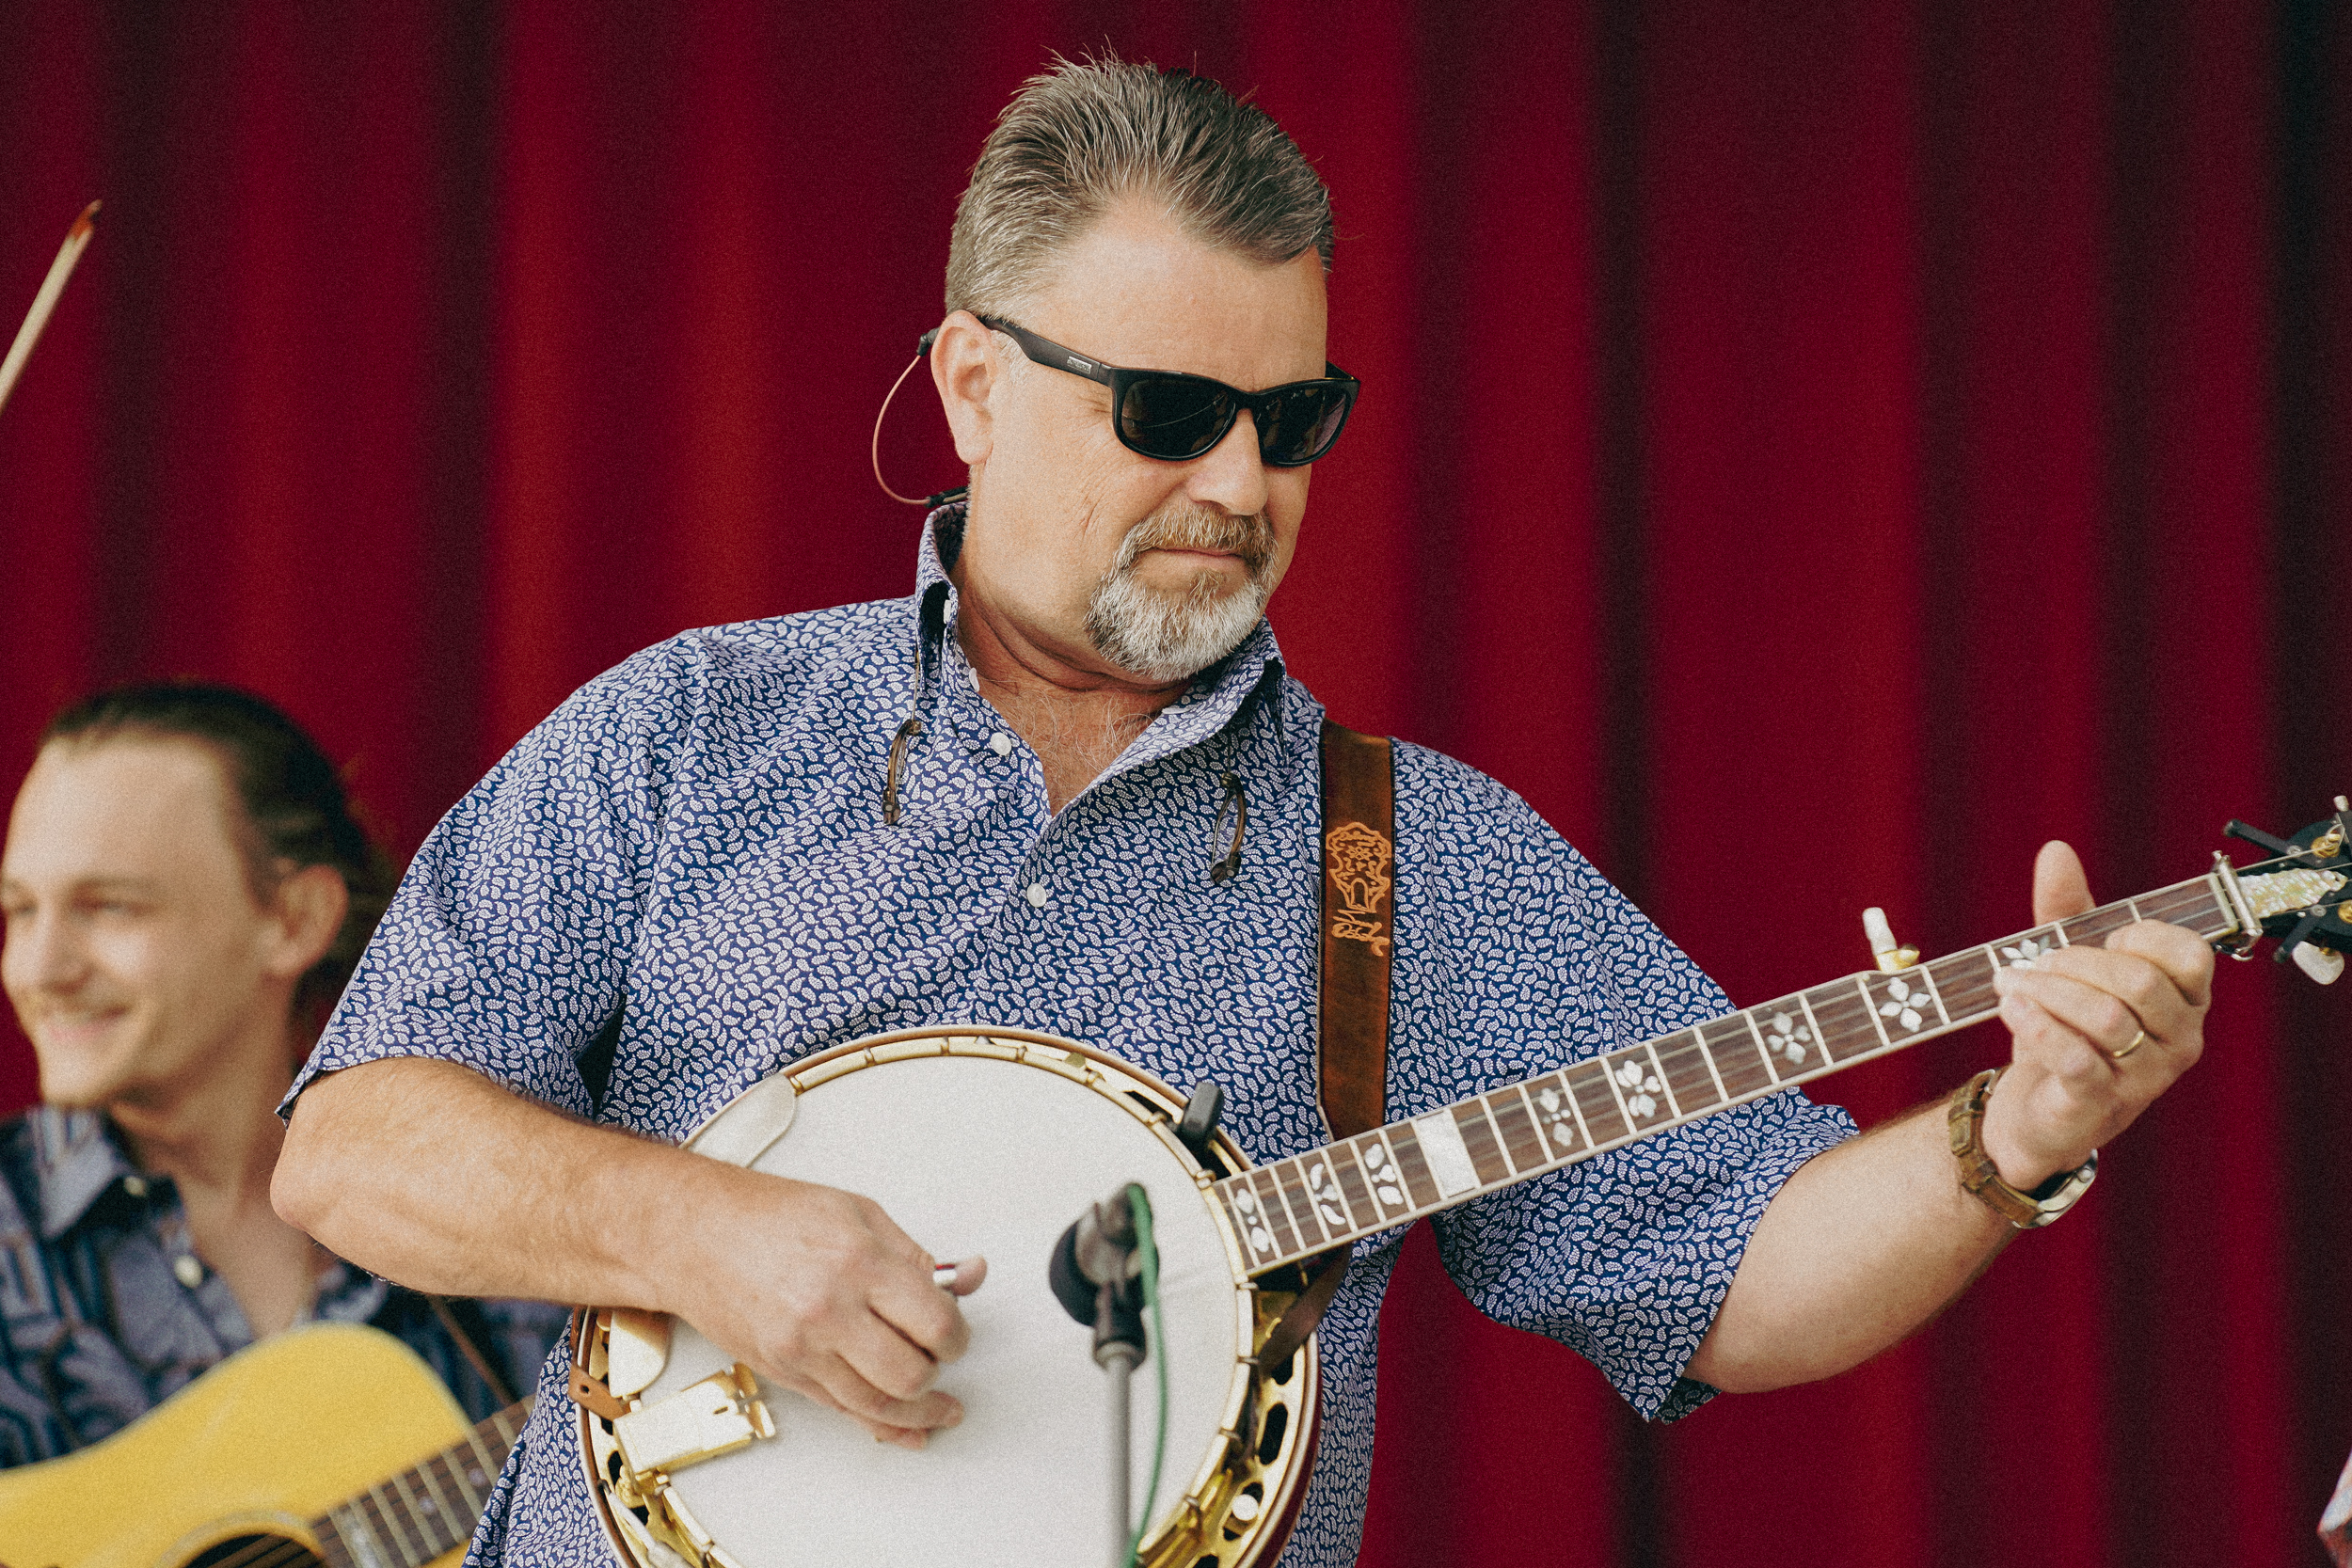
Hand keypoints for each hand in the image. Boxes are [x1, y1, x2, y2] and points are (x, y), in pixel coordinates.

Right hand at [660, 1168, 986, 1449]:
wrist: (696, 1235)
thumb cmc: (772, 1216)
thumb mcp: (859, 1214)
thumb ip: (916, 1255)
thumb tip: (968, 1277)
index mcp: (859, 1262)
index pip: (935, 1322)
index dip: (958, 1334)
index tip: (957, 1330)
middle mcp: (831, 1311)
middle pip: (911, 1373)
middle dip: (939, 1370)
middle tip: (942, 1356)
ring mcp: (804, 1347)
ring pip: (879, 1404)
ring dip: (920, 1409)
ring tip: (940, 1405)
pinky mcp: (785, 1372)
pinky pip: (843, 1411)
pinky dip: (882, 1426)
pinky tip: (907, 1427)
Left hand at [1979, 840, 2211, 1187]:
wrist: (2037, 1111)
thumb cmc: (2067, 1031)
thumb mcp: (2068, 965)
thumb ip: (2066, 910)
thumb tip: (2056, 850)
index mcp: (2183, 1000)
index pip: (2187, 954)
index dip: (2136, 935)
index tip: (2093, 941)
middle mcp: (2178, 1039)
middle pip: (2138, 981)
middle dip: (2072, 962)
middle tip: (2028, 965)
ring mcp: (2145, 1077)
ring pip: (2107, 1018)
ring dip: (2047, 991)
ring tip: (2010, 985)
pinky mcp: (2099, 1104)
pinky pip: (2078, 1060)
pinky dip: (2039, 1027)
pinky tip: (2013, 1009)